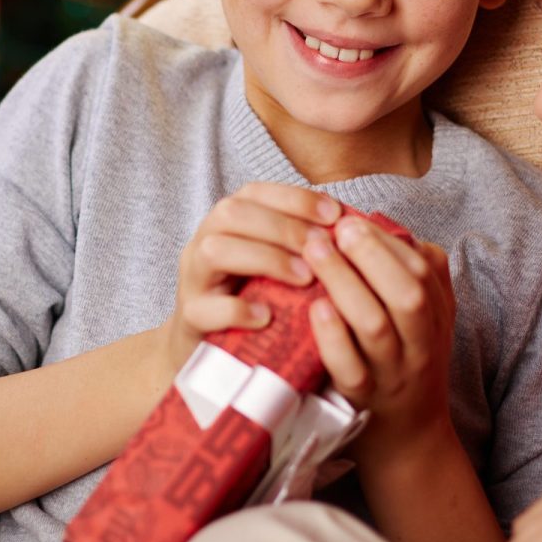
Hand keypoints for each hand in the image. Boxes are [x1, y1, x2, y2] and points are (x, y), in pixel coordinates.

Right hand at [165, 183, 337, 369]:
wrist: (211, 349)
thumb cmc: (255, 299)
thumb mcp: (278, 265)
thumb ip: (302, 245)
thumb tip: (352, 230)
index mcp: (227, 223)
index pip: (255, 192)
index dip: (295, 198)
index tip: (334, 215)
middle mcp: (204, 241)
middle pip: (231, 212)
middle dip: (283, 227)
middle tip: (323, 249)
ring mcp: (192, 279)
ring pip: (214, 251)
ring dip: (265, 259)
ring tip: (304, 278)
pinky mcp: (189, 318)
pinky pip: (203, 308)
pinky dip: (237, 310)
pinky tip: (267, 316)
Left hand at [302, 216, 455, 457]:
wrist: (408, 440)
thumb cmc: (409, 364)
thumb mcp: (428, 320)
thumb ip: (419, 276)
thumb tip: (390, 228)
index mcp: (436, 319)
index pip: (422, 271)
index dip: (386, 243)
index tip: (350, 220)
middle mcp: (419, 346)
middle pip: (406, 295)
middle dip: (370, 256)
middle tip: (333, 229)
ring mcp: (392, 374)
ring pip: (375, 325)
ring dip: (344, 283)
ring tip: (314, 252)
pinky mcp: (362, 400)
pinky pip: (350, 367)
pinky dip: (332, 336)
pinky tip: (314, 308)